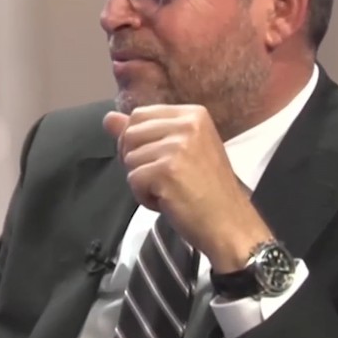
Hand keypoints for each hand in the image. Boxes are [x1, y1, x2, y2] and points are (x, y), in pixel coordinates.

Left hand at [104, 105, 271, 271]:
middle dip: (137, 160)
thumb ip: (144, 133)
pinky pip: (133, 180)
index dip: (138, 141)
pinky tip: (168, 201)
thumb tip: (108, 119)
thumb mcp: (179, 152)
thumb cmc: (207, 190)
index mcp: (193, 114)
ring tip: (170, 190)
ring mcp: (178, 146)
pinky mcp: (167, 170)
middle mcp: (187, 124)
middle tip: (164, 178)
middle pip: (130, 134)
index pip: (139, 115)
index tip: (159, 161)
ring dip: (142, 181)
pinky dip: (144, 197)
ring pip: (129, 158)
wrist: (230, 224)